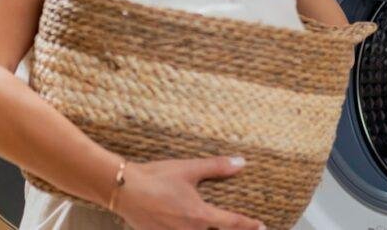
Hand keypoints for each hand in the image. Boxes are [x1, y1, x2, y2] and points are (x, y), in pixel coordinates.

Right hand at [114, 156, 264, 229]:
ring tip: (217, 228)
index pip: (231, 224)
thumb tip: (241, 163)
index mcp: (199, 216)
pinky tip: (189, 228)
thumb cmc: (156, 177)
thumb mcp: (189, 169)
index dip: (249, 226)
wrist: (123, 189)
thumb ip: (217, 167)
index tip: (262, 227)